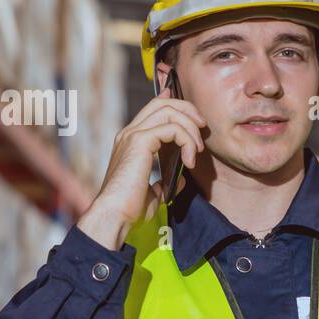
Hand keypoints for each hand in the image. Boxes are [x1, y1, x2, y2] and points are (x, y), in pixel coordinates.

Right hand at [76, 87, 206, 249]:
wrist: (115, 215)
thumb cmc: (129, 209)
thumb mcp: (153, 193)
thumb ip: (165, 182)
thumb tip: (181, 178)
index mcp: (130, 141)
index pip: (153, 109)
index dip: (175, 103)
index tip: (195, 115)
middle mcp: (129, 133)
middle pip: (162, 103)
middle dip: (188, 110)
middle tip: (203, 129)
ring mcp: (132, 135)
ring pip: (168, 111)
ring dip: (190, 127)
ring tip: (197, 151)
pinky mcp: (139, 142)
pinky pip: (171, 129)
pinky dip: (186, 141)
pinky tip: (189, 160)